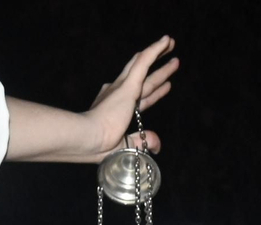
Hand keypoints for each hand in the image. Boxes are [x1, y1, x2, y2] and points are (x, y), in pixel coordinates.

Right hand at [4, 37, 177, 163]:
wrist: (88, 139)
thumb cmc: (100, 146)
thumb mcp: (126, 145)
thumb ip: (142, 141)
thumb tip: (157, 143)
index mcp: (117, 109)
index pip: (141, 99)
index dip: (155, 92)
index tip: (165, 86)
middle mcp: (118, 94)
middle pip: (145, 79)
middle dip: (158, 71)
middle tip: (171, 62)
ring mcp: (122, 88)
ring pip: (144, 66)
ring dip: (158, 55)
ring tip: (170, 44)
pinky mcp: (128, 84)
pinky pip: (144, 62)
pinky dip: (155, 50)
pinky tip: (166, 41)